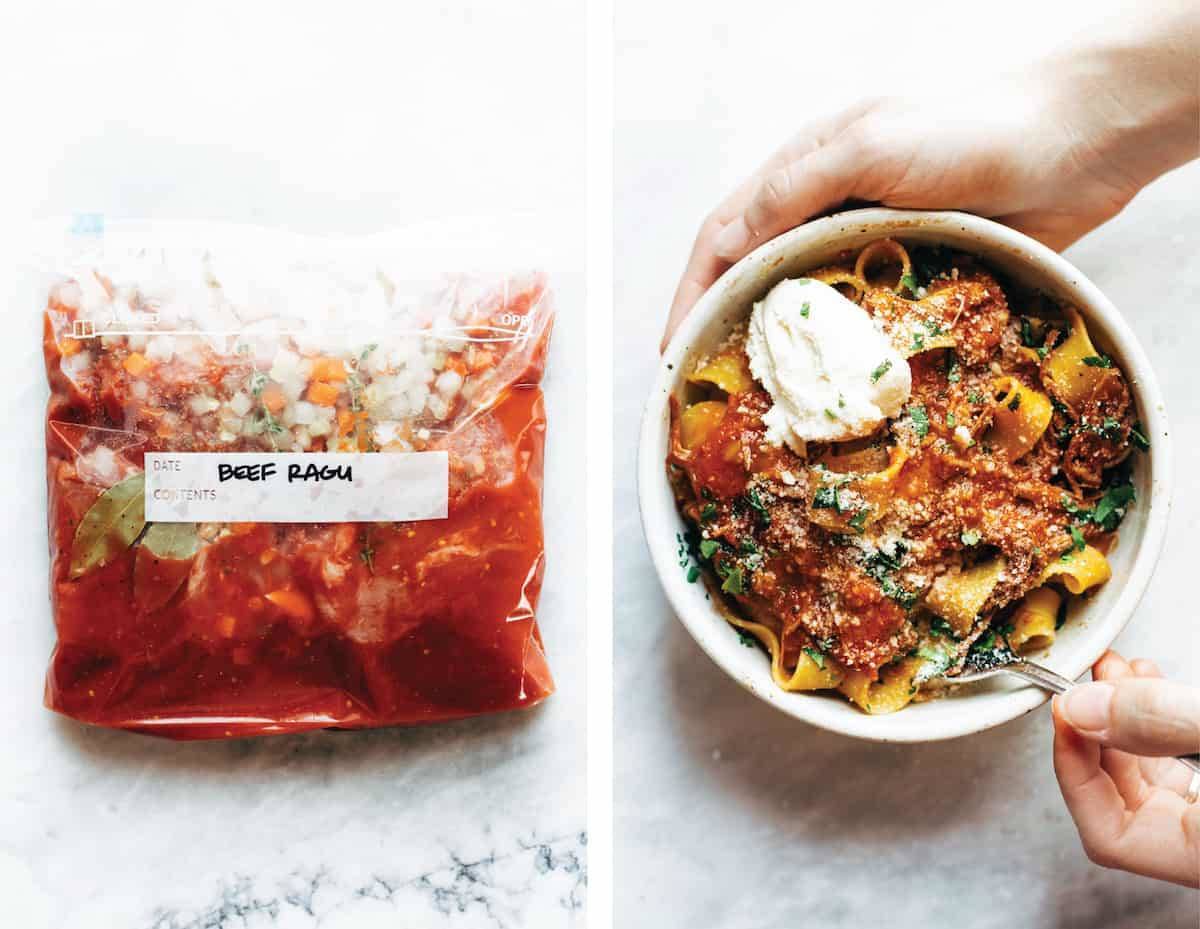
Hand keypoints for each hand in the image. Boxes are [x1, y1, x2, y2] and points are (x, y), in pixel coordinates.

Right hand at [662, 6, 1199, 348]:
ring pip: (807, 308)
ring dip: (782, 351)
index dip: (691, 293)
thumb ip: (792, 192)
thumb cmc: (970, 131)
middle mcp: (828, 211)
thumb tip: (724, 246)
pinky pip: (863, 326)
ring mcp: (869, 247)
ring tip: (762, 401)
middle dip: (726, 329)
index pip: (725, 237)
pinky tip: (833, 389)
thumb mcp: (866, 147)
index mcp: (804, 172)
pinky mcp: (912, 278)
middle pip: (757, 277)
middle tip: (711, 387)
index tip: (674, 349)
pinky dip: (841, 358)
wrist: (1076, 146)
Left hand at [1052, 650, 1199, 886]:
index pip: (1109, 836)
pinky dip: (1162, 725)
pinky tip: (1155, 687)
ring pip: (1155, 781)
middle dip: (1097, 728)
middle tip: (1091, 677)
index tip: (1065, 709)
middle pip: (1126, 802)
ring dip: (1126, 719)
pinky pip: (1184, 770)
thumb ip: (1162, 723)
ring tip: (1122, 670)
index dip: (1074, 768)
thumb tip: (1082, 711)